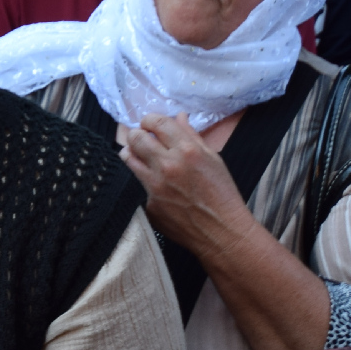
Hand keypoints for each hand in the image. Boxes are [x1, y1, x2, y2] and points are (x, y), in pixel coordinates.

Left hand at [117, 113, 255, 254]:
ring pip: (128, 158)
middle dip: (137, 134)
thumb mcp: (213, 159)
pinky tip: (157, 187)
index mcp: (187, 150)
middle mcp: (168, 165)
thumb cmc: (223, 194)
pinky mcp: (149, 205)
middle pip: (135, 137)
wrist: (222, 232)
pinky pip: (138, 184)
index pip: (157, 122)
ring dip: (132, 153)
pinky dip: (145, 181)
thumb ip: (192, 136)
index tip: (149, 123)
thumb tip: (179, 117)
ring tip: (140, 156)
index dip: (149, 119)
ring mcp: (155, 186)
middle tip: (141, 138)